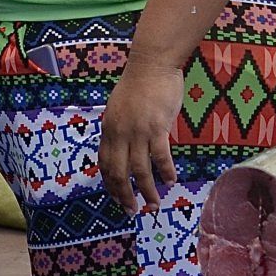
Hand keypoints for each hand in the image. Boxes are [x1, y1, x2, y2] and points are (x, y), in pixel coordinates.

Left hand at [99, 56, 183, 214]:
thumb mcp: (118, 108)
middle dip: (125, 196)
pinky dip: (165, 171)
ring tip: (154, 205)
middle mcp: (120, 134)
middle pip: (119, 173)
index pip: (104, 164)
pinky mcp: (157, 127)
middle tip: (132, 211)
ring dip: (147, 191)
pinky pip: (160, 156)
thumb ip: (119, 128)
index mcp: (109, 130)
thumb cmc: (138, 84)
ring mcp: (138, 132)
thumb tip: (124, 147)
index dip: (110, 184)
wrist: (152, 64)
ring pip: (140, 170)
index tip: (117, 199)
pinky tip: (171, 181)